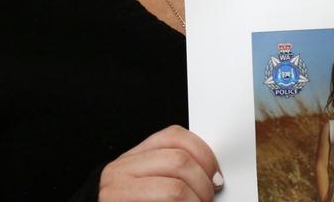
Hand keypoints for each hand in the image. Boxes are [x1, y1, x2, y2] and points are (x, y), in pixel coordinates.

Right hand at [99, 125, 222, 200]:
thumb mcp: (145, 181)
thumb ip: (171, 172)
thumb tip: (213, 176)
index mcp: (133, 157)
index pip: (175, 136)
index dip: (204, 154)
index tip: (216, 175)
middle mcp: (121, 170)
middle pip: (179, 161)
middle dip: (203, 183)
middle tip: (209, 198)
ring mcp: (117, 192)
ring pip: (174, 189)